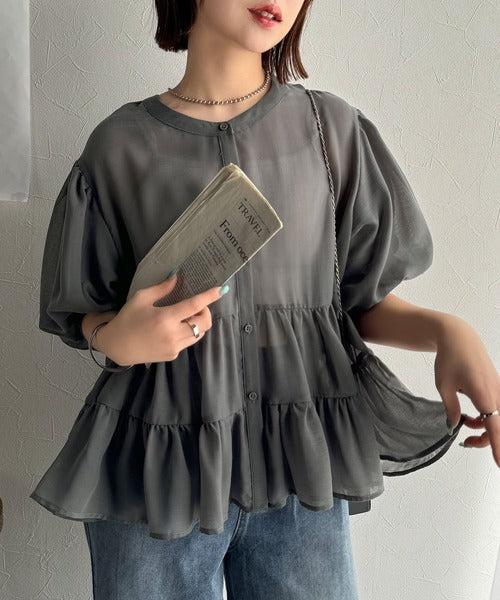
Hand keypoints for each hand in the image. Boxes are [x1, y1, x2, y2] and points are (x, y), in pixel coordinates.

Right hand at [98, 275, 226, 365]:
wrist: (117, 346)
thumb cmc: (128, 319)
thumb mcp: (141, 298)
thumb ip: (162, 288)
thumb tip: (177, 278)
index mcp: (165, 318)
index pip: (194, 305)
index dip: (209, 297)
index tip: (222, 289)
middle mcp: (173, 334)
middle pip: (204, 323)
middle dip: (205, 312)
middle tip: (196, 306)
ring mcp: (174, 347)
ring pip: (200, 333)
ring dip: (198, 323)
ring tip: (185, 316)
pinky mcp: (173, 355)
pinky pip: (189, 341)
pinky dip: (187, 332)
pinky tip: (174, 328)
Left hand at [434, 316, 499, 467]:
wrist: (459, 338)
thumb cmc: (450, 358)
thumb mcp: (443, 386)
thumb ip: (451, 409)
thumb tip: (453, 426)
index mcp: (483, 395)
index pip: (495, 427)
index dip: (497, 447)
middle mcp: (496, 393)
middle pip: (498, 427)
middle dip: (485, 440)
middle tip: (466, 442)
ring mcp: (499, 390)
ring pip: (498, 418)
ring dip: (485, 427)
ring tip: (465, 423)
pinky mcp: (497, 387)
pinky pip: (497, 408)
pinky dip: (487, 416)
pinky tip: (472, 415)